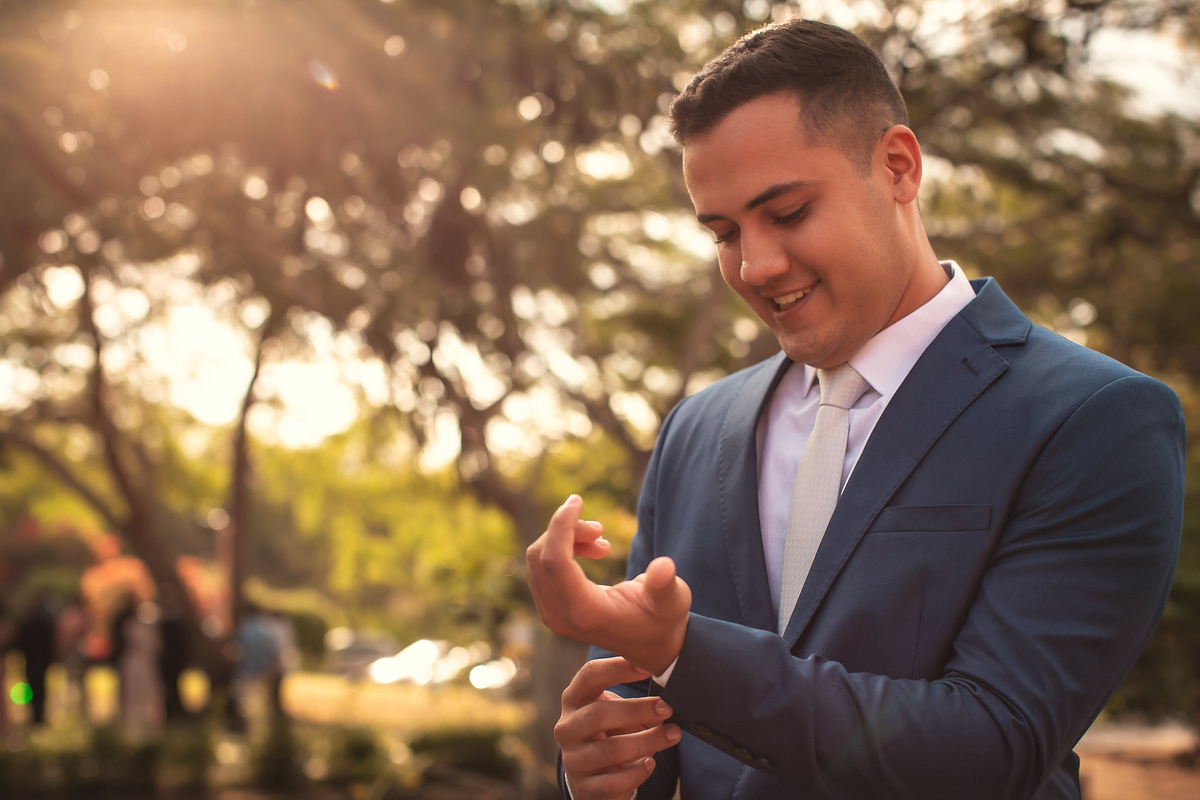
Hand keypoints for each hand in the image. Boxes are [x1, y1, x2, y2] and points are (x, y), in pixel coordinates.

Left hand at [526, 495, 690, 674]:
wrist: (651, 645)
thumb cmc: (664, 620)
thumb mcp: (673, 601)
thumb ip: (665, 585)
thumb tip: (663, 566)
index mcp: (587, 613)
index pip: (555, 562)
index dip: (561, 526)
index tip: (577, 500)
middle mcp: (560, 617)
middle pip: (541, 557)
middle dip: (567, 530)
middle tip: (602, 529)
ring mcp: (552, 614)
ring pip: (538, 559)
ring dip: (565, 538)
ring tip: (601, 541)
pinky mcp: (551, 608)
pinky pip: (541, 567)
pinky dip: (561, 548)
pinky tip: (592, 550)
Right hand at [557, 657, 681, 799]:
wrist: (593, 777)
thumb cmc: (610, 732)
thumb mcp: (618, 712)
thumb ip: (636, 703)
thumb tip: (669, 698)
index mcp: (574, 700)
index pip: (589, 676)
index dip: (616, 668)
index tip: (647, 667)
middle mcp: (567, 728)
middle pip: (598, 714)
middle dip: (637, 709)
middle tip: (667, 708)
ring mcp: (572, 759)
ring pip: (610, 749)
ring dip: (647, 741)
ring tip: (673, 735)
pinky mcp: (584, 788)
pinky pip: (612, 782)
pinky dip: (636, 772)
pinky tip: (651, 763)